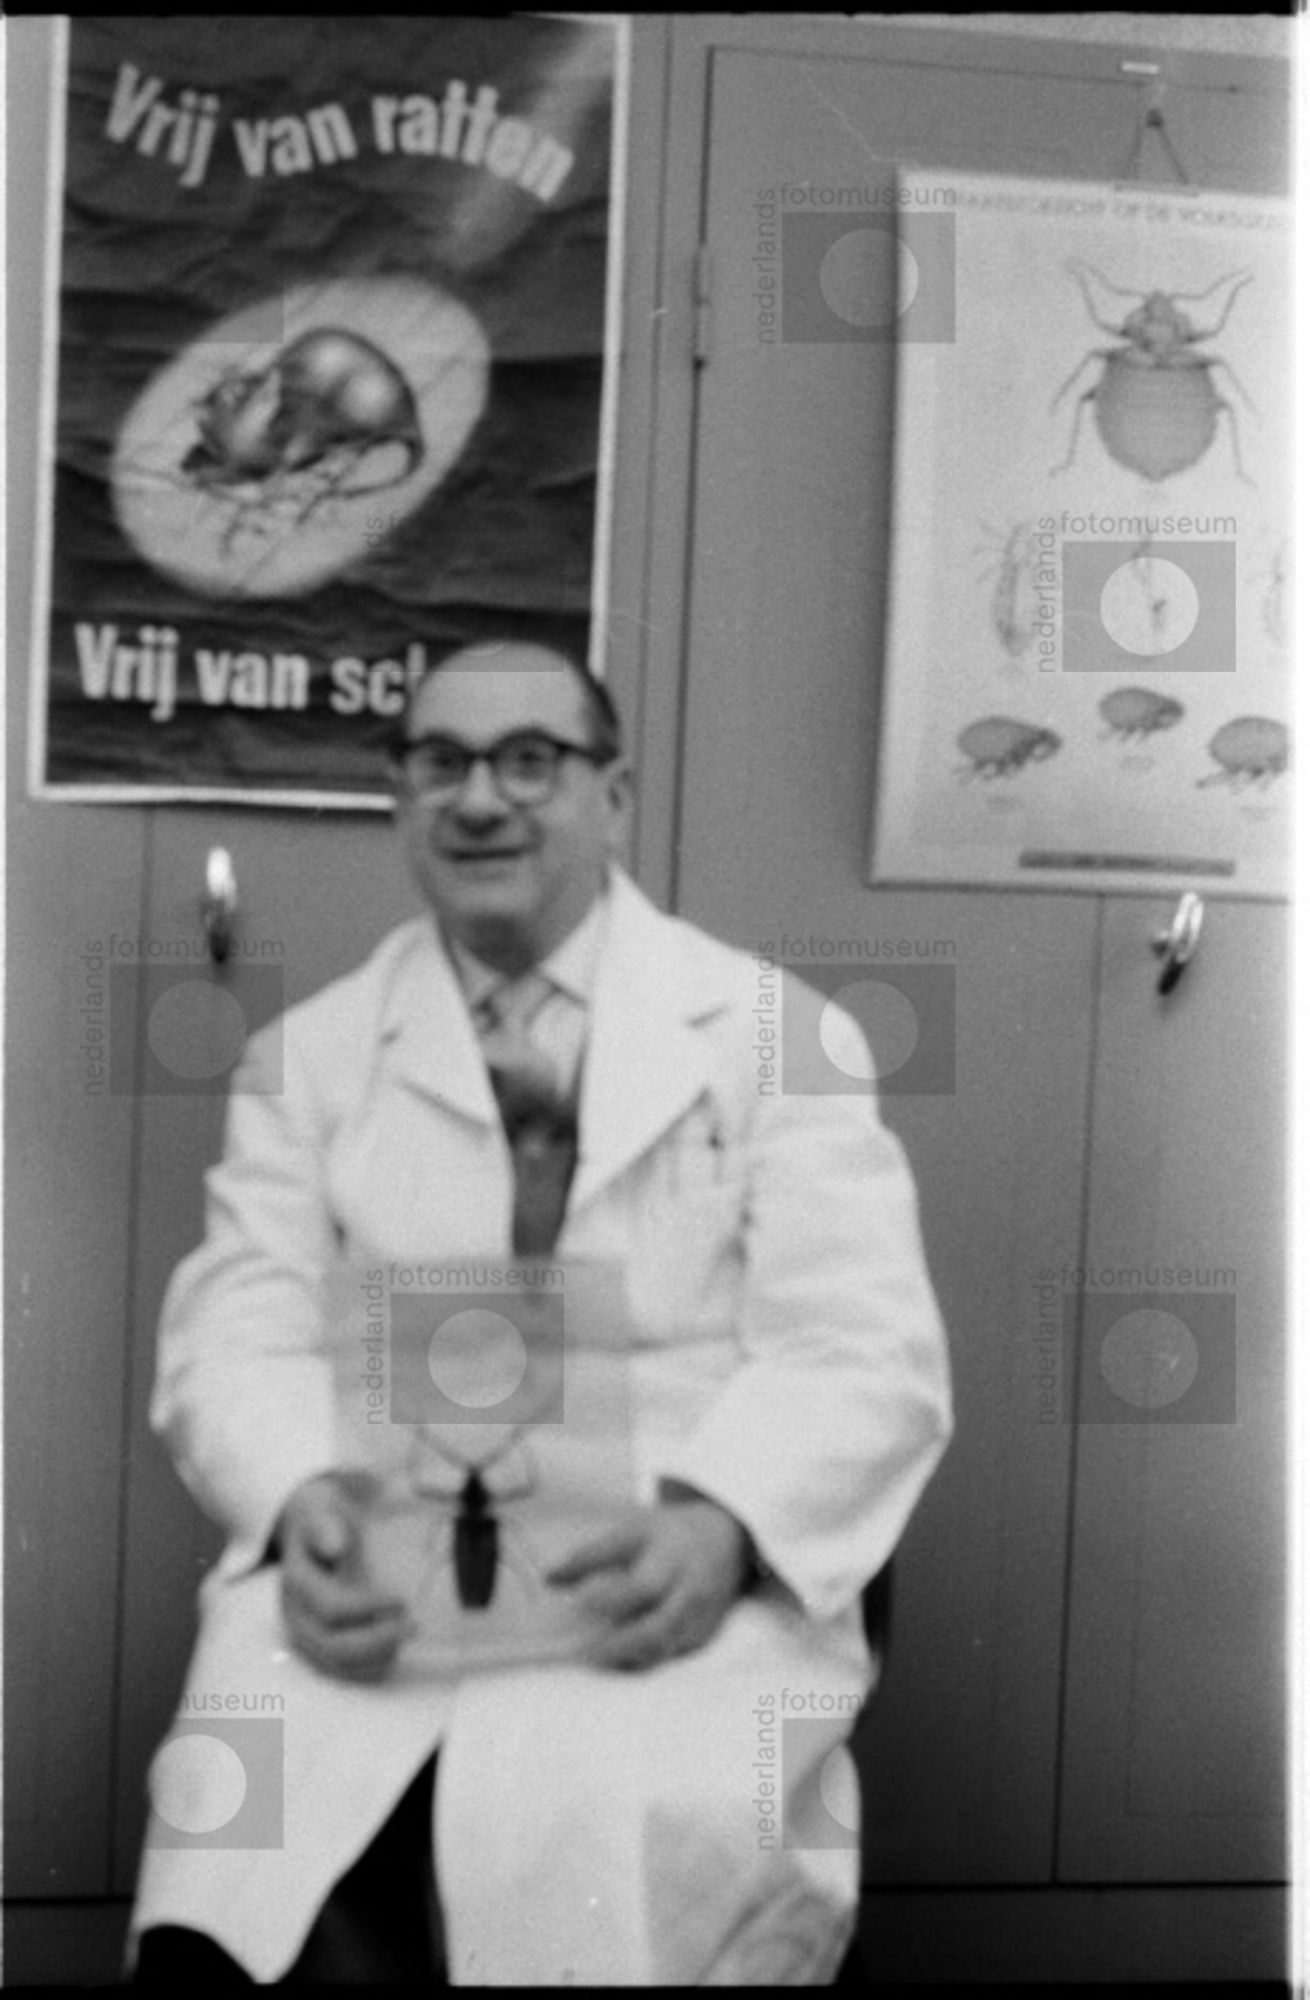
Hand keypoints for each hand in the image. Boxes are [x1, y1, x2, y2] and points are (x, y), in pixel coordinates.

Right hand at [276, 1470, 410, 1681]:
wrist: (308, 1534)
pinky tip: (396, 1648)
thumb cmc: (324, 1523)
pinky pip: (342, 1669)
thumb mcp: (323, 1513)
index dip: (367, 1609)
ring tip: (407, 1635)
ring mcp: (304, 1635)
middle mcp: (296, 1615)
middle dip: (377, 1640)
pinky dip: (370, 1666)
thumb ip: (326, 1528)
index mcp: (296, 1583)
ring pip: (337, 1664)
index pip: (330, 1608)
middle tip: (413, 1624)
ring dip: (377, 1656)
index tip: (401, 1599)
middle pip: (332, 1645)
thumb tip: (335, 1547)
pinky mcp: (317, 1647)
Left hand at [546, 1491, 749, 1670]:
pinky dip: (642, 1658)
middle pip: (658, 1629)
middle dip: (619, 1646)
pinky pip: (670, 1653)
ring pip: (664, 1647)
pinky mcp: (704, 1634)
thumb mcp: (631, 1531)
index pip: (642, 1586)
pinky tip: (617, 1657)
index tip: (580, 1603)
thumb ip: (591, 1555)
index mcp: (670, 1555)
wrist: (726, 1537)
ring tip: (594, 1656)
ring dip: (627, 1656)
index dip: (610, 1600)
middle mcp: (690, 1587)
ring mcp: (700, 1614)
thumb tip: (547, 1579)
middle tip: (582, 1653)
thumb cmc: (666, 1534)